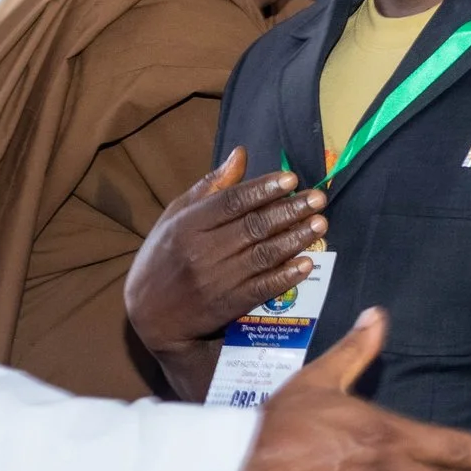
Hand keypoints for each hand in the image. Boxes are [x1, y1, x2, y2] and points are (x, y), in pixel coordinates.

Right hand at [127, 147, 327, 359]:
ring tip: (320, 224)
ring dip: (295, 239)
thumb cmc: (163, 257)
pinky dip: (285, 276)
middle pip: (252, 226)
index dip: (262, 189)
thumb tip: (240, 155)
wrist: (150, 315)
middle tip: (318, 199)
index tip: (291, 179)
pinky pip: (261, 288)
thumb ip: (210, 187)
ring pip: (262, 255)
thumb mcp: (176, 216)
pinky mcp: (227, 305)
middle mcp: (201, 251)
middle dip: (289, 210)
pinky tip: (306, 263)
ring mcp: (215, 280)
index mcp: (187, 225)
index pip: (231, 202)